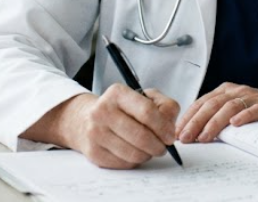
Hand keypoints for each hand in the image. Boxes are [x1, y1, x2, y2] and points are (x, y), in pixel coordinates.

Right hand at [29, 85, 179, 168]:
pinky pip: (124, 163)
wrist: (86, 119)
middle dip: (158, 145)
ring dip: (148, 154)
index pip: (146, 112)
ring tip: (149, 149)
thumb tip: (171, 128)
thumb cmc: (122, 108)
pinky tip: (134, 152)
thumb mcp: (144, 97)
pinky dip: (135, 161)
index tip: (170, 136)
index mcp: (117, 93)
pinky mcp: (94, 152)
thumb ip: (164, 106)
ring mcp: (95, 133)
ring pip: (134, 153)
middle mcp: (102, 111)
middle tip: (163, 147)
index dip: (163, 127)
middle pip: (141, 136)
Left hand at [176, 82, 257, 143]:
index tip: (178, 132)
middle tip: (186, 137)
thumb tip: (192, 133)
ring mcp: (253, 96)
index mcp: (226, 90)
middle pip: (212, 104)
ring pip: (229, 107)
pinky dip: (244, 116)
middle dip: (196, 121)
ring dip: (215, 122)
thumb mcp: (234, 111)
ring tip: (204, 136)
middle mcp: (237, 90)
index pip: (202, 102)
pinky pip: (254, 109)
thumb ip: (216, 117)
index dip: (189, 117)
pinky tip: (235, 124)